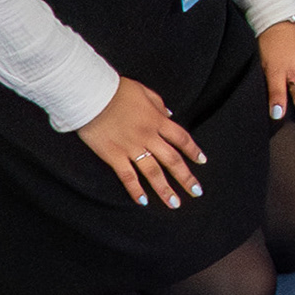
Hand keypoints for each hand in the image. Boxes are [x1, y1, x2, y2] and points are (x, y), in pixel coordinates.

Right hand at [77, 75, 207, 205]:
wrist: (92, 96)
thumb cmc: (117, 90)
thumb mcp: (145, 92)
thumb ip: (159, 104)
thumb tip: (169, 114)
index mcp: (158, 120)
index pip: (181, 138)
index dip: (193, 150)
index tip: (202, 161)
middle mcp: (149, 136)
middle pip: (172, 160)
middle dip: (186, 177)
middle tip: (196, 192)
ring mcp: (131, 148)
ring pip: (153, 172)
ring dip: (165, 189)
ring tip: (175, 204)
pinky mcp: (114, 156)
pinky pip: (127, 176)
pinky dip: (135, 189)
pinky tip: (143, 201)